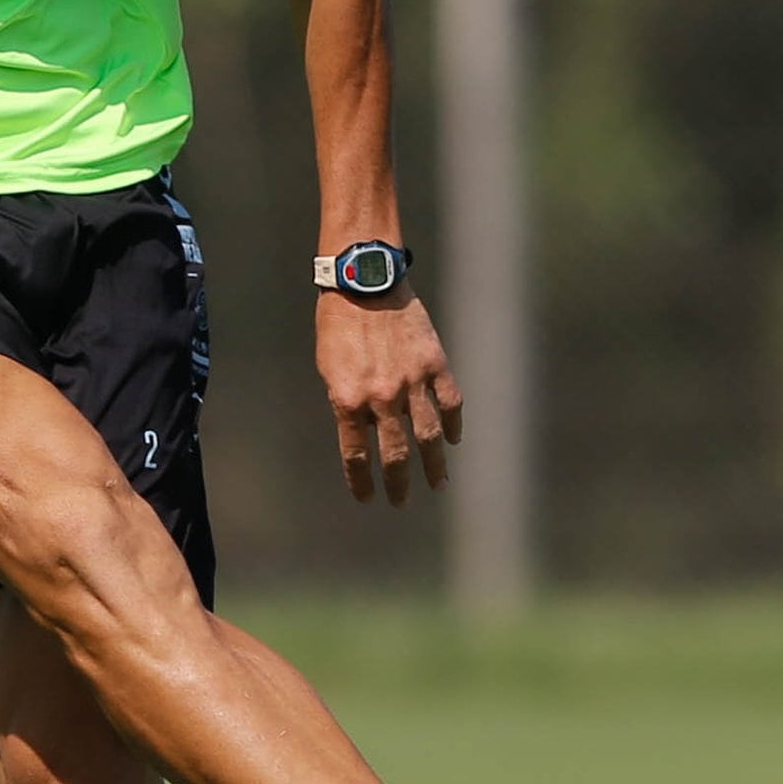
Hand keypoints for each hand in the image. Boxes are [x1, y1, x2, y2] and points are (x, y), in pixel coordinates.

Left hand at [319, 288, 464, 504]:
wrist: (364, 281)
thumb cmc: (338, 323)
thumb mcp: (329, 368)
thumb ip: (347, 401)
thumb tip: (364, 430)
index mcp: (348, 400)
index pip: (356, 455)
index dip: (361, 481)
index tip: (367, 499)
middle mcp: (382, 398)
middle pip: (395, 454)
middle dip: (399, 483)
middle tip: (401, 502)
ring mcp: (412, 381)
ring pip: (428, 436)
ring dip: (434, 465)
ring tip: (439, 485)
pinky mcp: (435, 364)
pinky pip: (450, 403)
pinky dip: (453, 424)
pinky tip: (453, 440)